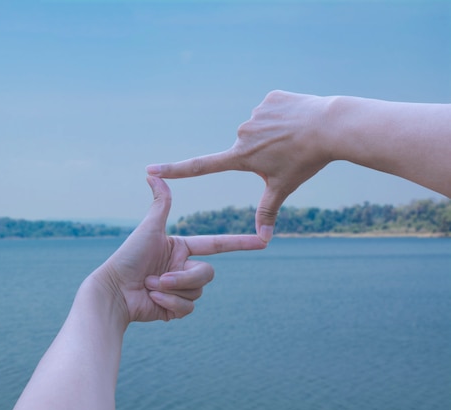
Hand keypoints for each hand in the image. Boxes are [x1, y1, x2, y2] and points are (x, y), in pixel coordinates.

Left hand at [92, 176, 266, 324]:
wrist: (113, 291)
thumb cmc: (128, 257)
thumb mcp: (149, 228)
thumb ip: (160, 203)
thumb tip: (153, 173)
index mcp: (182, 248)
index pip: (217, 244)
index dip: (240, 243)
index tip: (263, 239)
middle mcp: (184, 268)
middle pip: (207, 273)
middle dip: (184, 277)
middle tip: (158, 278)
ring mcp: (180, 289)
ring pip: (197, 292)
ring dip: (172, 290)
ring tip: (149, 286)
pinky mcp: (175, 309)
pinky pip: (187, 308)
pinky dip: (169, 305)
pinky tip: (152, 301)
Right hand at [146, 90, 333, 242]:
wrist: (329, 127)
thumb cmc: (305, 161)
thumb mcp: (283, 188)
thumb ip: (268, 211)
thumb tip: (263, 240)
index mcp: (241, 157)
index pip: (200, 166)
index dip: (174, 170)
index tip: (151, 169)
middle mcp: (242, 134)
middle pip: (249, 147)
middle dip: (264, 151)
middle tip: (288, 152)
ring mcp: (255, 114)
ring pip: (262, 127)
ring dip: (275, 133)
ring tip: (296, 136)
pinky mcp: (270, 98)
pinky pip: (273, 110)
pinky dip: (284, 116)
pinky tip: (298, 120)